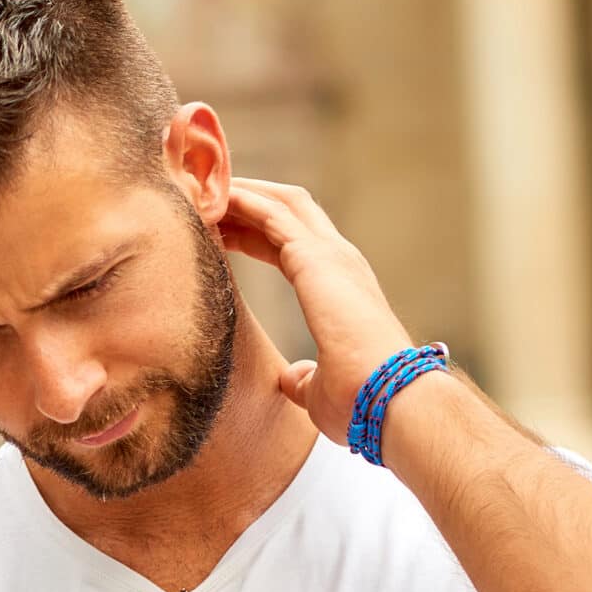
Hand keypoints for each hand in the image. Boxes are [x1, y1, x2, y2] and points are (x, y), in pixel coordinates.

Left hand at [220, 178, 415, 444]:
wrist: (388, 400)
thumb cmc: (359, 401)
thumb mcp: (319, 388)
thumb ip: (303, 378)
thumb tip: (292, 380)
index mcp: (340, 287)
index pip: (290, 244)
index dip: (252, 233)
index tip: (217, 232)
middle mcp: (340, 262)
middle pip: (288, 212)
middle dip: (248, 201)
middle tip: (204, 199)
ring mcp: (332, 255)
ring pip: (282, 203)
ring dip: (244, 193)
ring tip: (202, 189)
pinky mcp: (317, 258)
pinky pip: (273, 215)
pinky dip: (244, 201)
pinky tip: (214, 198)